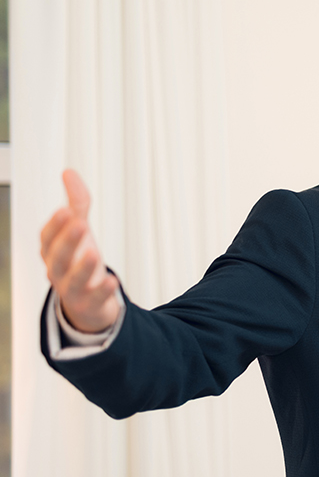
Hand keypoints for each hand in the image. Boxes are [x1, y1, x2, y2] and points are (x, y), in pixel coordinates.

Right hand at [40, 170, 120, 332]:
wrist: (87, 303)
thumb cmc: (79, 262)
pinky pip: (94, 299)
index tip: (66, 210)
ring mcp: (72, 290)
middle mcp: (57, 272)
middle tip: (80, 224)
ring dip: (82, 267)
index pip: (48, 238)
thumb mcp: (79, 232)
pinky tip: (112, 280)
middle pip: (57, 257)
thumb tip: (68, 172)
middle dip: (67, 241)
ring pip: (72, 280)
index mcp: (52, 253)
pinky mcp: (90, 305)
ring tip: (94, 253)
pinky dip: (102, 290)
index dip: (55, 226)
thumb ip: (77, 204)